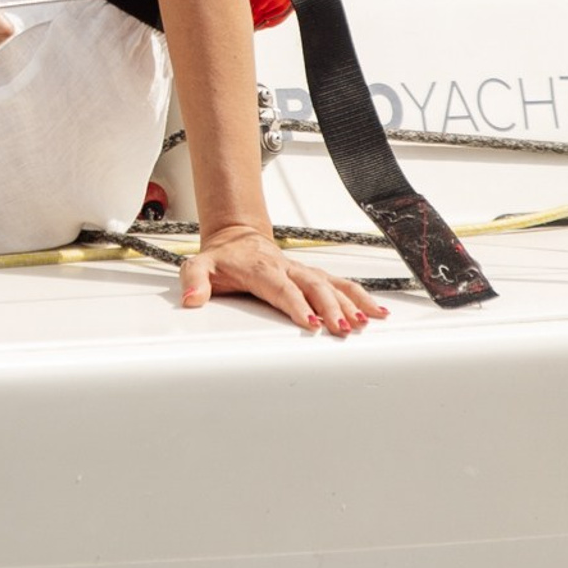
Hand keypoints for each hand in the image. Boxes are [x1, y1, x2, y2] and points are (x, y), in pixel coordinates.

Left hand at [179, 227, 385, 336]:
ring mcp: (302, 271)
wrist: (236, 238)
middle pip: (313, 286)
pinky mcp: (312, 275)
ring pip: (332, 284)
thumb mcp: (199, 265)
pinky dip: (359, 295)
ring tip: (366, 321)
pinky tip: (376, 311)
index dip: (296, 304)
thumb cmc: (221, 259)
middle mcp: (287, 268)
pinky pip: (340, 283)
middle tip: (341, 328)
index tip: (309, 321)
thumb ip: (194, 280)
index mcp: (261, 268)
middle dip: (330, 307)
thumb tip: (192, 298)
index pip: (282, 288)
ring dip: (350, 302)